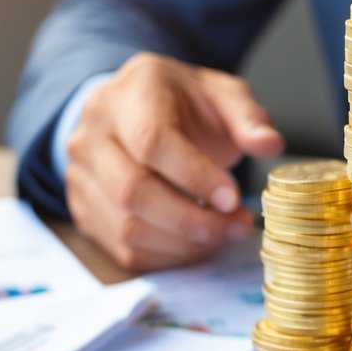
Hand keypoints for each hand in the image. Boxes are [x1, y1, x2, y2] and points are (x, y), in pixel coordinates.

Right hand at [65, 52, 284, 270]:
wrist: (135, 110)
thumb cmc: (184, 105)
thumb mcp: (222, 95)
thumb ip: (248, 118)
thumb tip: (270, 145)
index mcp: (130, 94)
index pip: (152, 142)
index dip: (195, 177)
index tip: (233, 198)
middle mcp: (92, 133)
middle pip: (133, 191)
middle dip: (193, 220)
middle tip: (236, 224)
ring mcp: (81, 174)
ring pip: (127, 227)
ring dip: (184, 243)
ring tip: (223, 233)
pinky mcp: (84, 210)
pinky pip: (123, 250)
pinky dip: (168, 257)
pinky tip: (198, 243)